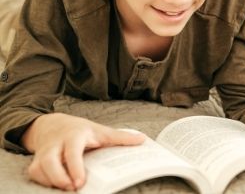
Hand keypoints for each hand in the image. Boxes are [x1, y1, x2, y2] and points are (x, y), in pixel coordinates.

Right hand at [21, 113, 145, 190]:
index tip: (80, 183)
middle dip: (58, 178)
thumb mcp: (101, 130)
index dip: (75, 167)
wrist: (53, 125)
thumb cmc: (82, 130)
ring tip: (66, 189)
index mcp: (74, 136)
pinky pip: (34, 173)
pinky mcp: (36, 161)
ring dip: (50, 181)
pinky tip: (57, 186)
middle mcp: (56, 144)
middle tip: (72, 189)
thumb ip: (120, 137)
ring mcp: (44, 152)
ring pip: (38, 169)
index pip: (71, 152)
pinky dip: (43, 182)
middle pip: (49, 161)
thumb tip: (142, 139)